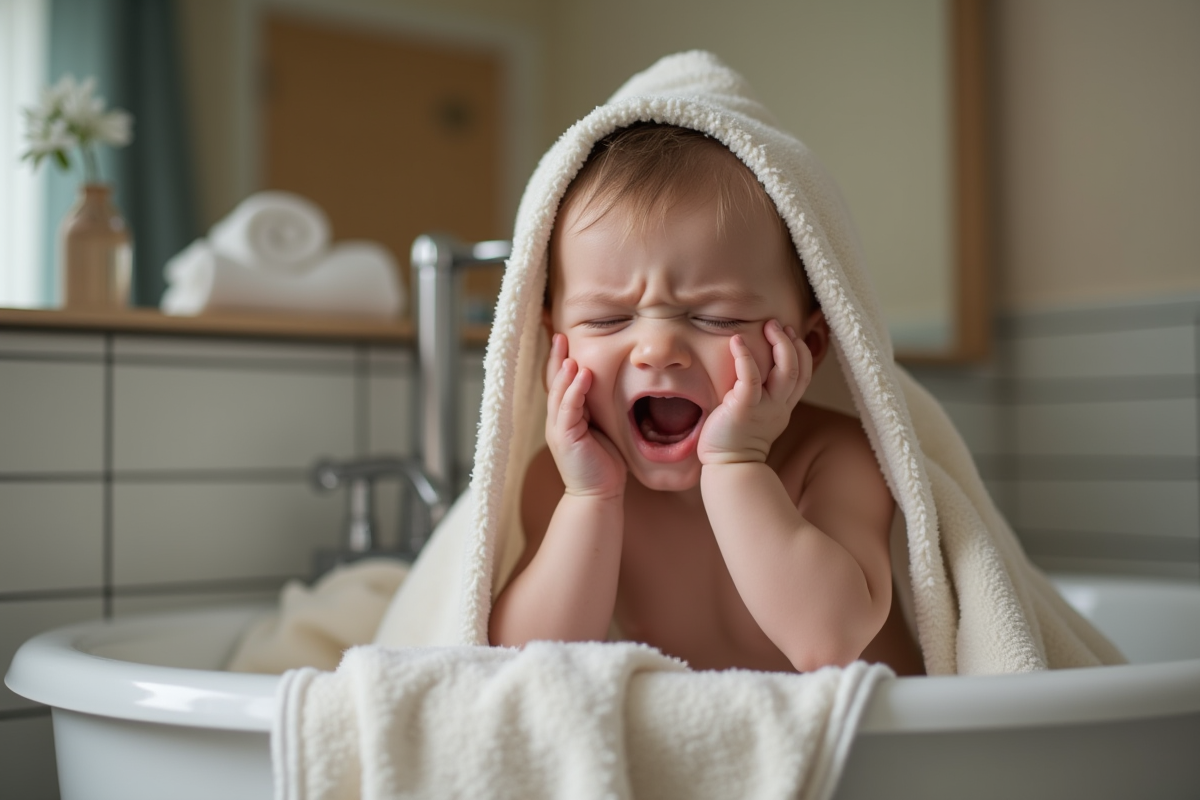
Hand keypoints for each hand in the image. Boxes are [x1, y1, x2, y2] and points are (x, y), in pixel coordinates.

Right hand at [544, 333, 626, 498]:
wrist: (598, 494)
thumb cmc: (603, 463)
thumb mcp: (601, 429)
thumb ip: (598, 410)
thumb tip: (608, 388)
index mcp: (566, 416)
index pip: (560, 383)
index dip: (560, 361)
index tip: (565, 339)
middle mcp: (557, 420)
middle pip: (553, 383)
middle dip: (555, 358)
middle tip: (559, 335)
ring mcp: (558, 429)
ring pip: (558, 394)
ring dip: (562, 371)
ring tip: (567, 351)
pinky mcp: (565, 438)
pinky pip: (568, 409)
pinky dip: (574, 390)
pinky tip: (581, 374)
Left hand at [697, 319, 811, 464]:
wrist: (727, 466)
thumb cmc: (734, 439)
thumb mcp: (758, 415)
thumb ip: (763, 397)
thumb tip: (754, 373)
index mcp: (783, 406)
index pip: (803, 375)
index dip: (801, 352)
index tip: (791, 334)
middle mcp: (779, 405)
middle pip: (798, 369)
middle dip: (790, 343)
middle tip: (777, 325)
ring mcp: (764, 407)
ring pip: (785, 371)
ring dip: (780, 344)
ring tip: (768, 326)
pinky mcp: (745, 408)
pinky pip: (751, 378)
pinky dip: (745, 357)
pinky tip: (737, 341)